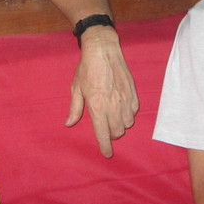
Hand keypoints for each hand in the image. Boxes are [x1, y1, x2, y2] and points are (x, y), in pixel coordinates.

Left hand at [66, 27, 138, 157]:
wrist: (103, 50)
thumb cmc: (87, 68)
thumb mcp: (76, 88)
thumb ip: (75, 108)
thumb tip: (69, 123)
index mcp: (97, 107)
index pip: (103, 134)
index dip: (105, 147)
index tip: (106, 153)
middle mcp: (113, 106)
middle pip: (118, 132)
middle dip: (112, 135)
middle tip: (106, 129)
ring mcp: (125, 99)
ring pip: (127, 124)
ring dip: (121, 125)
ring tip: (114, 117)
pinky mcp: (134, 93)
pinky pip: (134, 112)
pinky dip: (128, 114)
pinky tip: (122, 108)